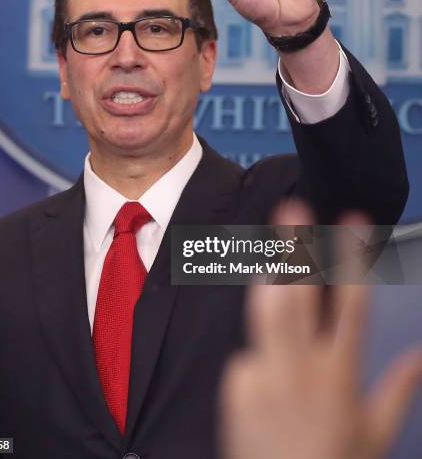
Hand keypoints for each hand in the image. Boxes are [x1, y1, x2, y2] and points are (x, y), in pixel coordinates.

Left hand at [219, 201, 421, 458]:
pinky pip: (247, 355)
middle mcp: (303, 367)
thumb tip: (421, 355)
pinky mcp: (239, 383)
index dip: (350, 257)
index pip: (351, 302)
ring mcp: (267, 372)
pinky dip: (257, 356)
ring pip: (265, 309)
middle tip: (293, 208)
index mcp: (342, 373)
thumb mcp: (376, 432)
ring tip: (270, 247)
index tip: (351, 221)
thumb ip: (399, 389)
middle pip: (298, 292)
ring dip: (269, 272)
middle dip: (296, 246)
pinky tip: (265, 372)